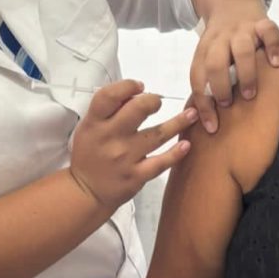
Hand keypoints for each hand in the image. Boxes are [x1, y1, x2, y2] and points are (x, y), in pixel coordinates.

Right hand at [69, 80, 197, 208]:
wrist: (86, 191)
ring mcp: (124, 158)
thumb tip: (137, 92)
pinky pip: (161, 162)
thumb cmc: (90, 154)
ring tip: (192, 114)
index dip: (128, 85)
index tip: (139, 86)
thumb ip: (110, 108)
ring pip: (157, 134)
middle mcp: (109, 138)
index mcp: (95, 123)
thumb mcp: (89, 126)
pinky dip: (176, 153)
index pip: (109, 95)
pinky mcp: (136, 176)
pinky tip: (186, 145)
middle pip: (137, 109)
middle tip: (158, 102)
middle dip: (153, 100)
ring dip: (178, 122)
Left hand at [189, 13, 278, 132]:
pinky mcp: (261, 22)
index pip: (198, 78)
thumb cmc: (222, 40)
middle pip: (214, 63)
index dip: (203, 105)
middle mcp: (220, 40)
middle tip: (228, 105)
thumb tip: (207, 121)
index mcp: (204, 50)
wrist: (232, 0)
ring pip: (241, 49)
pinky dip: (273, 47)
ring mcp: (241, 30)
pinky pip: (268, 31)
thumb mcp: (208, 55)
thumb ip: (208, 80)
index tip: (212, 128)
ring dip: (245, 74)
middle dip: (219, 87)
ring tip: (250, 94)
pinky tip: (276, 64)